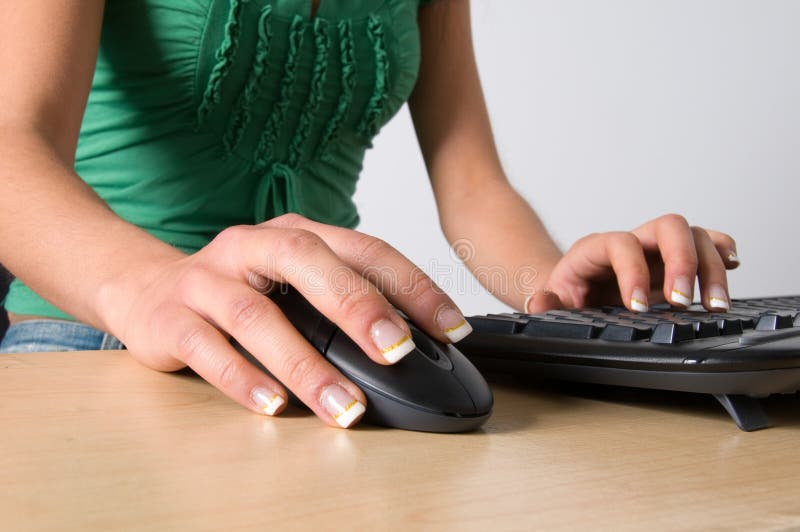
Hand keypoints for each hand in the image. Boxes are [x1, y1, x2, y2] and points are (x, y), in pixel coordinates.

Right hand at [113, 214, 470, 427]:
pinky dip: (243, 379)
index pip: (363, 250)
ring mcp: (209, 279)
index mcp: (295, 235)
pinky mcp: (173, 317)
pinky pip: (208, 348)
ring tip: (343, 405)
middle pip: (309, 264)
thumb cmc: (238, 289)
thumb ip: (341, 301)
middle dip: (358, 307)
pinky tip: (273, 405)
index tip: (450, 327)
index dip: (411, 285)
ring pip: (258, 316)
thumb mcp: (293, 282)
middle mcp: (253, 247)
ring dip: (305, 364)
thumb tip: (411, 342)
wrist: (147, 287)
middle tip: (398, 351)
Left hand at [527, 214, 738, 312]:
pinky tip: (733, 267)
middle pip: (667, 226)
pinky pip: (706, 245)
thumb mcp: (550, 302)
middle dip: (682, 262)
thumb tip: (541, 301)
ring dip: (711, 267)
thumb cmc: (565, 297)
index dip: (633, 271)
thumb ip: (546, 303)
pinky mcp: (675, 262)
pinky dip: (723, 253)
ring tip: (714, 304)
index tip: (638, 308)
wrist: (572, 294)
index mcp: (596, 248)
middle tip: (682, 303)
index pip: (621, 243)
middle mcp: (632, 242)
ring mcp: (657, 250)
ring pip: (694, 236)